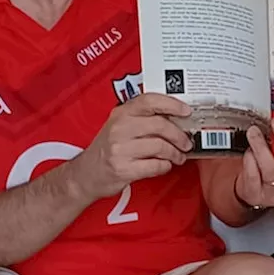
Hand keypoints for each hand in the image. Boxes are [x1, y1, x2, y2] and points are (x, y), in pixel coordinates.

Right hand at [70, 93, 191, 199]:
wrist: (87, 173)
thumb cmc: (110, 147)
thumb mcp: (121, 124)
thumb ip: (144, 118)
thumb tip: (177, 117)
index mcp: (121, 113)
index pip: (150, 101)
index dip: (172, 104)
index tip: (186, 111)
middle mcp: (119, 128)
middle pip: (160, 125)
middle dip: (179, 135)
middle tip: (186, 142)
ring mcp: (120, 149)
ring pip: (160, 146)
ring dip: (175, 153)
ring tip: (178, 156)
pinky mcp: (122, 169)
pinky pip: (155, 166)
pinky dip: (165, 166)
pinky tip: (164, 165)